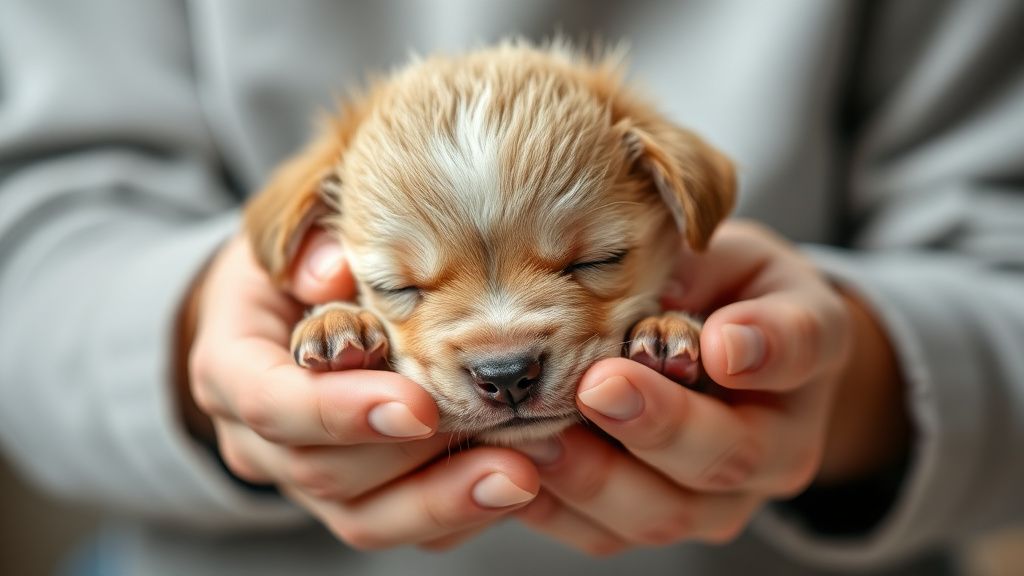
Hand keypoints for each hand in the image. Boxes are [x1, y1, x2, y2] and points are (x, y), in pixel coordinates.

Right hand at [177, 230, 537, 549]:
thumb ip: (311, 238)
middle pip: (321, 472)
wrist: (291, 305)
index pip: (269, 403)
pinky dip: (457, 515)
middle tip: (493, 436)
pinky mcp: (355, 498)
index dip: (338, 412)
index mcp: (231, 366)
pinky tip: (513, 486)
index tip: (415, 407)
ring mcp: (307, 477)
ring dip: (444, 502)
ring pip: (363, 518)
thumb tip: (334, 271)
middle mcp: (260, 438)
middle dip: (409, 461)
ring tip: (519, 474)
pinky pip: (401, 527)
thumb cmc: (301, 254)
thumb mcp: (294, 224)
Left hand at [516, 220, 908, 553]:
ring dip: (597, 480)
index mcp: (807, 349)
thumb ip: (695, 268)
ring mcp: (724, 496)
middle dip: (660, 426)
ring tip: (539, 438)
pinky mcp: (660, 518)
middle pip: (730, 456)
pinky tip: (511, 472)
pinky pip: (608, 534)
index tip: (722, 346)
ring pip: (667, 511)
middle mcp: (780, 441)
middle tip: (600, 386)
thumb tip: (650, 294)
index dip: (767, 351)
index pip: (803, 347)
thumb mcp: (722, 255)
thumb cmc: (719, 288)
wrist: (724, 353)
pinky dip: (554, 509)